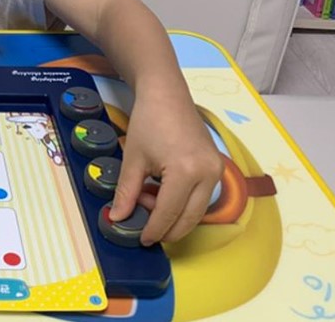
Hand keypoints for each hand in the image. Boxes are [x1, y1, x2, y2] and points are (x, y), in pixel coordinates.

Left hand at [110, 86, 223, 244]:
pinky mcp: (217, 166)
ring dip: (174, 214)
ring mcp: (217, 170)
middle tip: (145, 228)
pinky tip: (161, 191)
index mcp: (186, 172)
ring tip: (147, 197)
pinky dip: (183, 201)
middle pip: (189, 218)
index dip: (154, 229)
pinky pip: (201, 195)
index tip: (141, 239)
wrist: (166, 94)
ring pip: (197, 209)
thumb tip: (117, 218)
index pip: (169, 213)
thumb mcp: (133, 159)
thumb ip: (126, 192)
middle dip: (167, 228)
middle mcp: (208, 174)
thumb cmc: (148, 122)